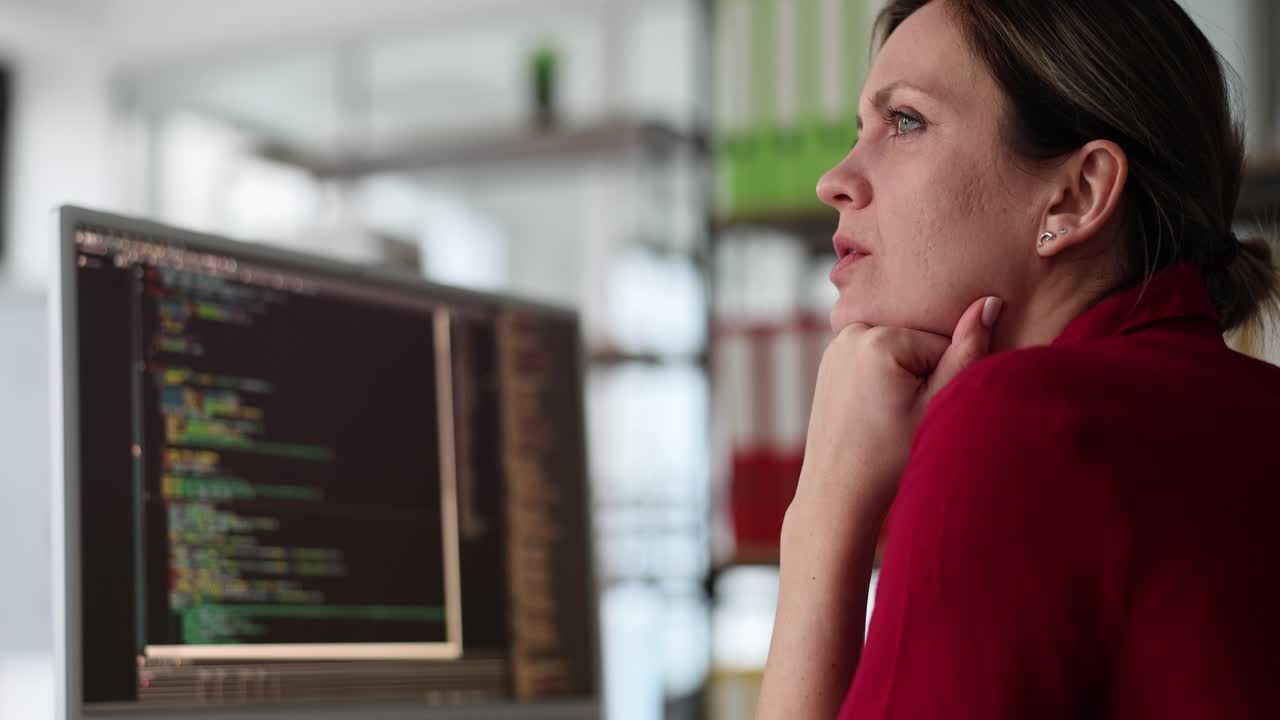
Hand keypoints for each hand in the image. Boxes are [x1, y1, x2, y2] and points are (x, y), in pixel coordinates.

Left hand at [793, 296, 1004, 518]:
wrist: (840, 489)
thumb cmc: (891, 456)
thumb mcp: (939, 403)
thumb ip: (968, 352)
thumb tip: (990, 302)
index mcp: (880, 339)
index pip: (942, 343)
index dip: (943, 380)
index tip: (921, 411)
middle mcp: (852, 330)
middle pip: (918, 341)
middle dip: (922, 374)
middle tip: (901, 416)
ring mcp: (837, 343)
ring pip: (899, 348)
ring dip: (904, 374)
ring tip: (887, 413)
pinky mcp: (831, 358)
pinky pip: (876, 355)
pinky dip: (883, 375)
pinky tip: (874, 407)